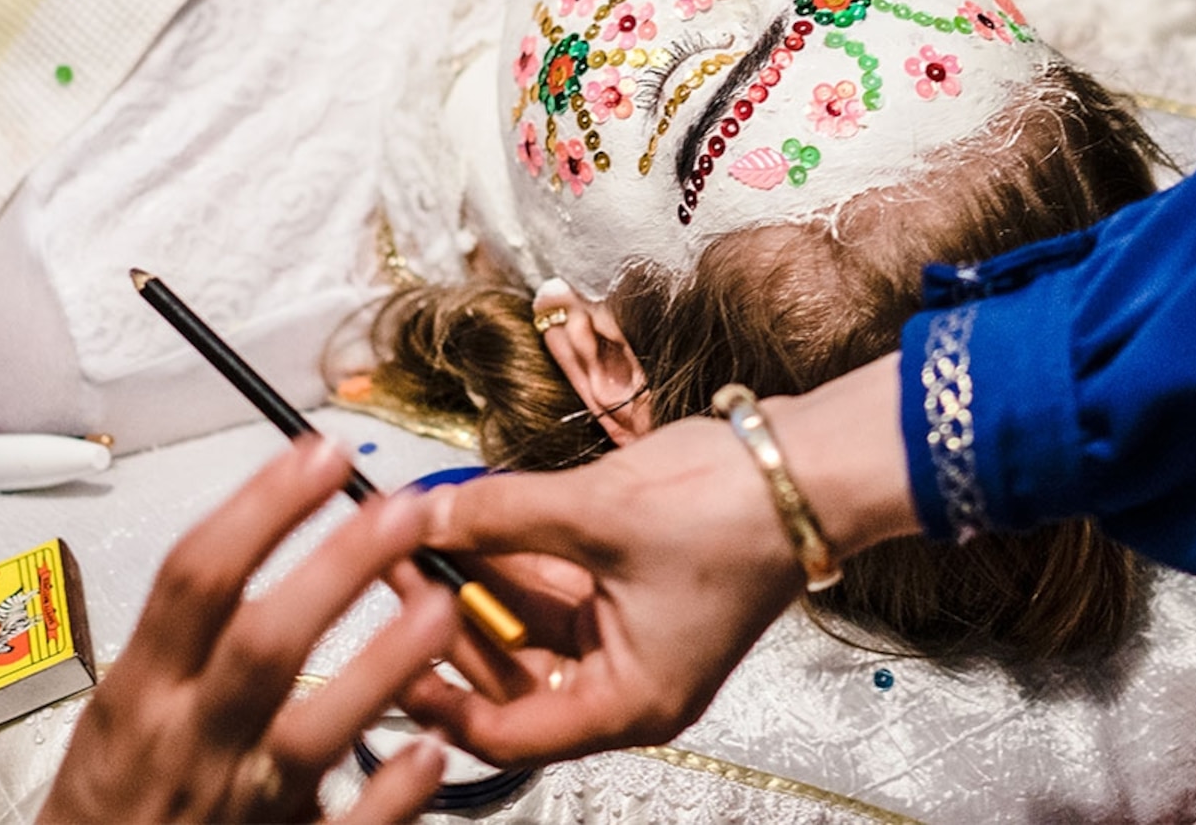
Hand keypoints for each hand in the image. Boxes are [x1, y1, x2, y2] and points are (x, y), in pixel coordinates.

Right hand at [36, 437, 456, 823]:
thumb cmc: (109, 808)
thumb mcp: (122, 712)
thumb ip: (191, 645)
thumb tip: (276, 546)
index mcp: (141, 694)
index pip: (195, 577)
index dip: (262, 506)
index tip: (319, 454)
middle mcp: (188, 745)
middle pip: (262, 642)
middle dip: (335, 567)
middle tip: (399, 510)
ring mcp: (234, 809)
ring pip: (308, 737)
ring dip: (380, 668)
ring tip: (440, 607)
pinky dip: (389, 796)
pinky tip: (432, 752)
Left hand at [399, 361, 917, 763]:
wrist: (811, 462)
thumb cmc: (732, 512)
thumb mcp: (595, 515)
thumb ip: (498, 518)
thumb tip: (420, 517)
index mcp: (629, 703)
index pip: (508, 733)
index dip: (439, 700)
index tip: (384, 658)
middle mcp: (630, 683)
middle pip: (513, 680)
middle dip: (449, 627)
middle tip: (391, 575)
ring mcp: (634, 636)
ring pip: (530, 630)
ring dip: (479, 586)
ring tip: (418, 540)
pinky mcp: (636, 590)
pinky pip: (557, 590)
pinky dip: (516, 562)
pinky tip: (470, 524)